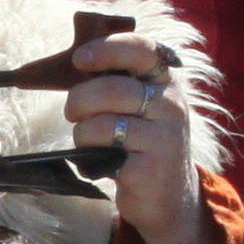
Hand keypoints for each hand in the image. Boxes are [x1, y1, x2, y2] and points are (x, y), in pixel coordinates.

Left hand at [66, 36, 219, 243]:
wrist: (170, 195)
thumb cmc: (143, 140)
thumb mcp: (141, 105)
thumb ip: (117, 79)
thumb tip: (76, 59)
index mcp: (167, 82)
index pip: (143, 50)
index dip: (107, 49)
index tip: (79, 59)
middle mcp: (171, 106)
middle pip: (112, 90)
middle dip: (79, 99)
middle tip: (72, 111)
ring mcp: (164, 139)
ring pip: (103, 124)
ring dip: (81, 132)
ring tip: (86, 140)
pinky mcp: (149, 170)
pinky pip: (102, 156)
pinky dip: (88, 159)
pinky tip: (96, 163)